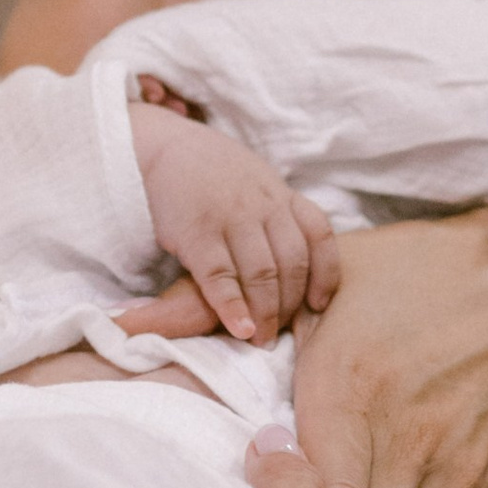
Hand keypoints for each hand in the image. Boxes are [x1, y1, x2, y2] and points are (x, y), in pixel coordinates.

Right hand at [128, 99, 340, 345]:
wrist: (162, 148)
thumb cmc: (212, 173)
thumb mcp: (256, 181)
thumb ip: (277, 214)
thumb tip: (295, 268)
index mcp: (280, 194)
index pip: (319, 235)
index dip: (325, 275)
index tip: (318, 305)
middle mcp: (263, 205)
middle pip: (292, 263)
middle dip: (289, 306)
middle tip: (279, 334)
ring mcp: (231, 218)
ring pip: (262, 274)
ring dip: (265, 313)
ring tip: (260, 339)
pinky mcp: (197, 233)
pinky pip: (221, 277)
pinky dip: (232, 307)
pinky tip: (239, 328)